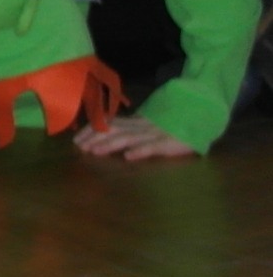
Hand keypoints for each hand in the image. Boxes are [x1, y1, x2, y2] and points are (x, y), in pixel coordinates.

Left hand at [74, 118, 197, 162]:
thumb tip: (104, 130)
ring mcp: (155, 135)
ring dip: (110, 144)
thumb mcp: (147, 125)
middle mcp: (141, 127)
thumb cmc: (170, 127)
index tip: (76, 139)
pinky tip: (129, 156)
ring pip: (129, 138)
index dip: (92, 130)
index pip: (109, 124)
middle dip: (95, 138)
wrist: (199, 119)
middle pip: (114, 131)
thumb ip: (129, 127)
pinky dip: (141, 151)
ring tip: (94, 151)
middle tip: (78, 146)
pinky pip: (154, 147)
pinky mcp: (169, 144)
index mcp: (136, 123)